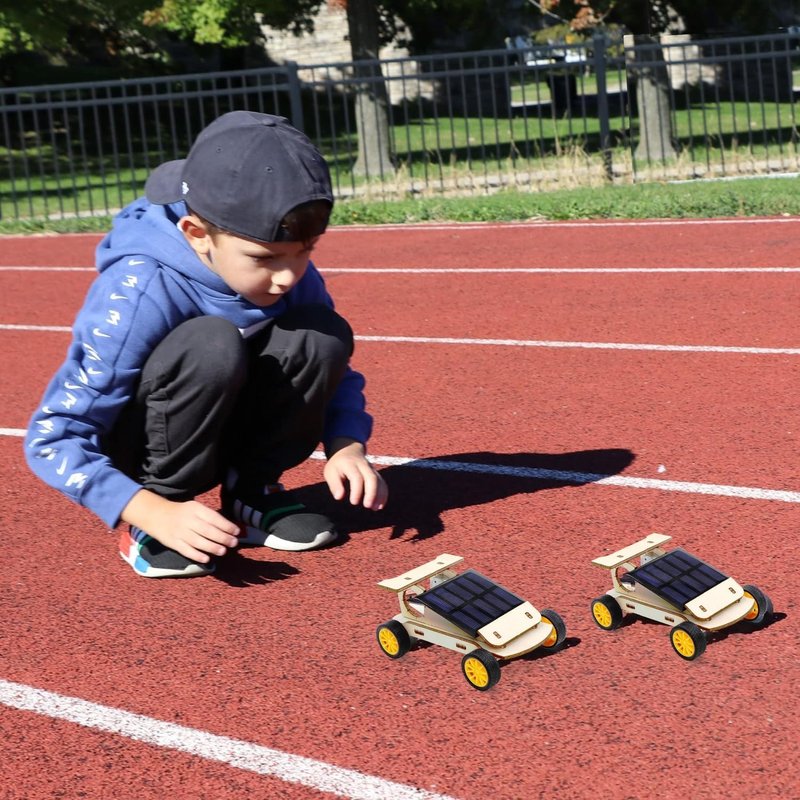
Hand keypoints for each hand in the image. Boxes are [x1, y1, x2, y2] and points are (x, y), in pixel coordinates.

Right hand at [121, 490, 240, 563]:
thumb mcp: (195, 508)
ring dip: (212, 547)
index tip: (236, 532)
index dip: (226, 525)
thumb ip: (210, 517)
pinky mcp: (173, 543)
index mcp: (195, 509)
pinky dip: (197, 555)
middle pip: (208, 530)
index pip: (214, 518)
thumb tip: (229, 528)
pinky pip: (186, 550)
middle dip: (223, 538)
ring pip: (198, 542)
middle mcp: (187, 520)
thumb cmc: (182, 512)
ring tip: (223, 551)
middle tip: (234, 543)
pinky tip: (206, 559)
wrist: (156, 515)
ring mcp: (179, 532)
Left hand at [324, 438, 387, 510]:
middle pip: (372, 478)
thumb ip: (334, 485)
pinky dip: (383, 494)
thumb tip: (339, 497)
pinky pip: (382, 483)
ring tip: (375, 508)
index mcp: (350, 464)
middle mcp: (363, 465)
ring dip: (379, 495)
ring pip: (379, 481)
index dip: (357, 490)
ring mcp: (371, 469)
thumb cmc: (337, 465)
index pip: (356, 477)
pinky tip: (380, 506)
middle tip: (367, 505)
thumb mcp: (330, 472)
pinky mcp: (376, 474)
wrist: (348, 450)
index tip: (354, 502)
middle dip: (371, 493)